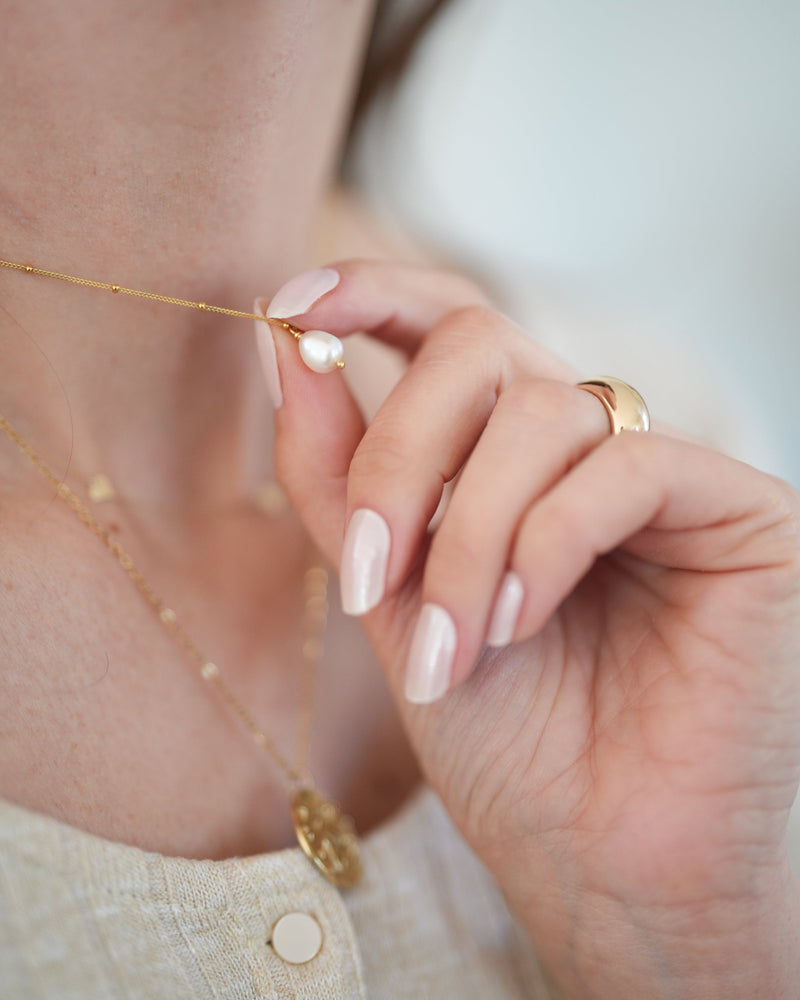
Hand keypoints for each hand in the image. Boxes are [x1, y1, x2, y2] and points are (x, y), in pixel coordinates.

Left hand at [258, 260, 799, 998]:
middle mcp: (587, 449)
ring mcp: (666, 473)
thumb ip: (341, 477)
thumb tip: (285, 348)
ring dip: (469, 533)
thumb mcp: (390, 598)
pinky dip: (545, 541)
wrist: (598, 864)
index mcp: (510, 461)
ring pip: (542, 412)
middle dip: (400, 456)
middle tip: (369, 576)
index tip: (288, 310)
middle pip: (480, 346)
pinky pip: (623, 468)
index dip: (372, 294)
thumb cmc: (500, 741)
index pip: (451, 327)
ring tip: (453, 645)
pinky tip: (521, 623)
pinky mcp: (741, 511)